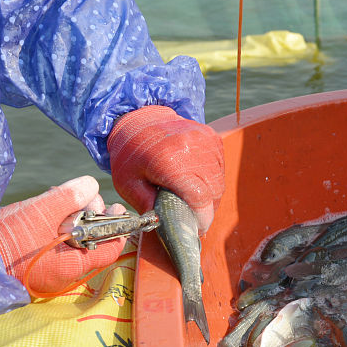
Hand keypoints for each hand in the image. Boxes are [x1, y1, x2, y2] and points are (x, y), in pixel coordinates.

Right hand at [0, 176, 126, 294]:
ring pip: (73, 241)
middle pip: (92, 242)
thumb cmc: (7, 238)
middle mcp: (66, 274)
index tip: (115, 206)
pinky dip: (56, 226)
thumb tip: (92, 185)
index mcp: (74, 266)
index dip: (117, 226)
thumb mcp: (41, 211)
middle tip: (80, 195)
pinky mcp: (35, 266)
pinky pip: (56, 245)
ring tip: (59, 197)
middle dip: (90, 216)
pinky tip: (47, 209)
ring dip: (71, 218)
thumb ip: (70, 196)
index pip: (110, 248)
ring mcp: (50, 271)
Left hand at [107, 105, 224, 229]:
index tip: (196, 230)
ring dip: (210, 198)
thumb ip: (146, 206)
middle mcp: (193, 149)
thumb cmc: (131, 152)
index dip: (201, 219)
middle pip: (213, 193)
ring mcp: (206, 141)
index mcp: (170, 161)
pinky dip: (212, 182)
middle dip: (206, 211)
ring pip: (219, 183)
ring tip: (194, 203)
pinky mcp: (213, 139)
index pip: (199, 198)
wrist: (140, 116)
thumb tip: (164, 226)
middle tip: (193, 219)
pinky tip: (197, 184)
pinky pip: (220, 170)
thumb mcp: (127, 183)